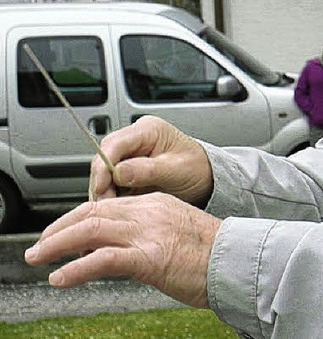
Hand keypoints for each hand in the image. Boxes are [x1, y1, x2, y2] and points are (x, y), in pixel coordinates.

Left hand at [24, 193, 220, 307]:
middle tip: (39, 246)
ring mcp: (148, 233)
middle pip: (91, 213)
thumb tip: (123, 253)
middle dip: (58, 229)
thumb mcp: (178, 235)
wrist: (240, 262)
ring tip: (37, 258)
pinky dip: (75, 269)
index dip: (75, 218)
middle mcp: (148, 212)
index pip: (105, 205)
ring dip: (56, 245)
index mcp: (155, 203)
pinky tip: (60, 278)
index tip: (60, 233)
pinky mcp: (149, 257)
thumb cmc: (216, 256)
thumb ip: (150, 236)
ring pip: (89, 231)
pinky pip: (102, 260)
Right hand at [90, 115, 212, 205]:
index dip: (103, 165)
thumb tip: (119, 172)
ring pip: (103, 170)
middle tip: (104, 203)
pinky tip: (115, 206)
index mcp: (148, 130)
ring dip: (103, 190)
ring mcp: (131, 153)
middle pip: (104, 156)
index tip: (102, 187)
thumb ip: (148, 170)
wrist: (206, 177)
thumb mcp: (176, 170)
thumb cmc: (197, 168)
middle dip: (101, 181)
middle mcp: (136, 138)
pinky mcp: (128, 169)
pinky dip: (110, 194)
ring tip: (110, 208)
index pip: (115, 143)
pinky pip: (111, 181)